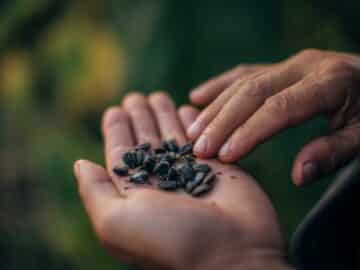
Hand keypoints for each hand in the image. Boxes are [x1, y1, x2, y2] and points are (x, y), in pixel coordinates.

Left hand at [73, 93, 293, 269]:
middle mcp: (162, 182)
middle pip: (147, 141)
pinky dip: (195, 122)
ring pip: (173, 137)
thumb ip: (95, 191)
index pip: (122, 154)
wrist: (234, 253)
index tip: (115, 110)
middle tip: (136, 96)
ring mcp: (191, 173)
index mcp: (136, 193)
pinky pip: (203, 137)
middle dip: (141, 117)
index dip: (117, 131)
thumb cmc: (171, 239)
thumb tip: (80, 164)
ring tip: (158, 95)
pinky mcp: (219, 167)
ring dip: (165, 115)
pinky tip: (187, 107)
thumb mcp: (116, 221)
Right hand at [187, 49, 359, 184]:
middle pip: (253, 93)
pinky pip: (244, 74)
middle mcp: (304, 66)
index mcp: (330, 82)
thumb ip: (334, 152)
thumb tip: (297, 175)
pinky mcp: (280, 67)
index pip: (280, 108)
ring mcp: (289, 64)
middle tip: (199, 148)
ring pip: (243, 83)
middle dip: (222, 122)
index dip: (250, 132)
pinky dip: (219, 85)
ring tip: (192, 132)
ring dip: (215, 107)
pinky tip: (197, 96)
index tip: (225, 155)